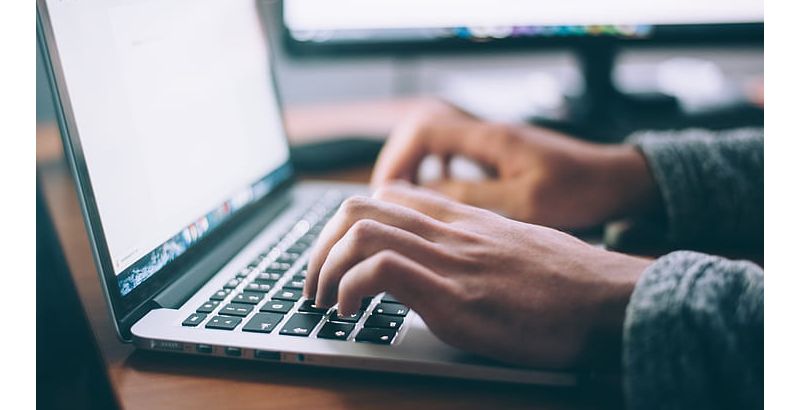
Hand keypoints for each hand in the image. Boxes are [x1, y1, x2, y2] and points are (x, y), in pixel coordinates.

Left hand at [304, 183, 650, 368]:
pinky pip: (380, 271)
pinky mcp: (455, 297)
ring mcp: (451, 260)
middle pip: (359, 207)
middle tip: (315, 283)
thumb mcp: (518, 248)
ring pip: (360, 231)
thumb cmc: (572, 283)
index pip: (388, 195)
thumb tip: (453, 263)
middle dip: (321, 246)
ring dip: (324, 268)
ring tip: (324, 301)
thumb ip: (478, 245)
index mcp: (464, 220)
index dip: (349, 223)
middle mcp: (450, 231)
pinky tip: (350, 313)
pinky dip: (349, 289)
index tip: (339, 256)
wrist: (613, 300)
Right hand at [371, 102, 658, 229]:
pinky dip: (438, 174)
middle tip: (387, 201)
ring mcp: (493, 142)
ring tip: (405, 203)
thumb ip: (471, 198)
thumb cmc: (581, 191)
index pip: (423, 131)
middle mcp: (487, 133)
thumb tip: (420, 198)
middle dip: (398, 164)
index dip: (396, 159)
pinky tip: (440, 198)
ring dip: (416, 169)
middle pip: (421, 132)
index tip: (385, 193)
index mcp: (490, 138)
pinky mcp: (501, 155)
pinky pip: (455, 156)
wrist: (618, 181)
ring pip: (436, 144)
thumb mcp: (524, 203)